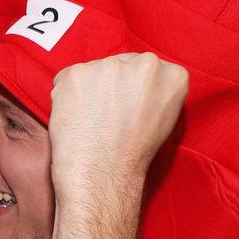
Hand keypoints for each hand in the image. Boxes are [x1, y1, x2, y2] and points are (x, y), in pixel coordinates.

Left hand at [48, 53, 188, 197]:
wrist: (103, 175)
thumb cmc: (132, 155)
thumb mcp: (165, 119)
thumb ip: (157, 90)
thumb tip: (140, 78)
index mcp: (173, 74)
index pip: (146, 68)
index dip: (132, 89)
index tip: (128, 108)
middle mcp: (145, 64)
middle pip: (120, 64)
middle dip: (111, 85)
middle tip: (107, 117)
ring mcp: (109, 66)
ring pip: (93, 71)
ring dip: (88, 89)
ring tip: (92, 120)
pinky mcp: (77, 74)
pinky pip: (67, 78)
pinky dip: (65, 95)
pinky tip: (75, 117)